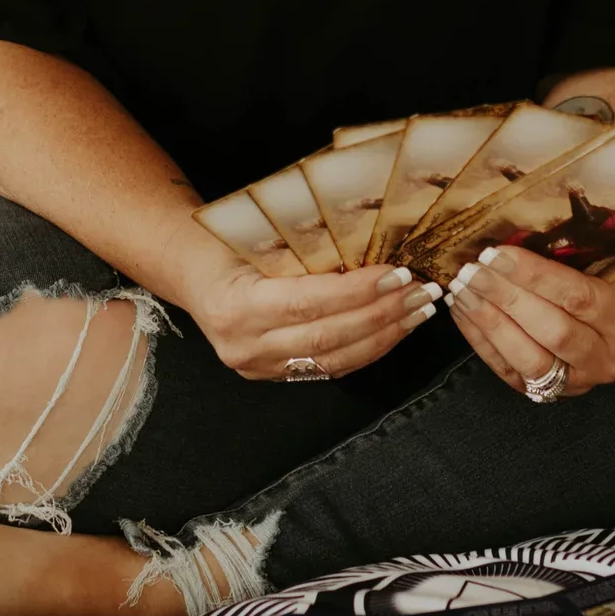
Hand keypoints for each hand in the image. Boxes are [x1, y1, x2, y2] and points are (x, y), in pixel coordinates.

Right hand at [189, 259, 438, 383]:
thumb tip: (371, 243)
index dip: (357, 291)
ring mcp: (259, 367)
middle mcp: (245, 346)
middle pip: (327, 336)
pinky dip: (367, 349)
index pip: (309, 303)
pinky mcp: (273, 376)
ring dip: (384, 335)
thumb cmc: (226, 246)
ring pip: (335, 359)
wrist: (193, 275)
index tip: (396, 274)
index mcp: (236, 306)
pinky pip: (329, 367)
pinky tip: (393, 329)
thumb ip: (303, 250)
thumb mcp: (256, 239)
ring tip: (418, 311)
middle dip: (382, 314)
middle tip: (421, 291)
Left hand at [443, 242, 614, 399]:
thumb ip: (571, 255)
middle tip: (472, 272)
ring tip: (462, 291)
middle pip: (554, 331)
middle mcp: (608, 358)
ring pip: (529, 358)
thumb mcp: (602, 267)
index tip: (497, 254)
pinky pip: (507, 370)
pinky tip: (462, 311)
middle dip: (507, 298)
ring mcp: (577, 381)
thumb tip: (513, 230)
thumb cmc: (600, 285)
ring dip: (490, 322)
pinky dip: (480, 340)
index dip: (534, 275)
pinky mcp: (545, 394)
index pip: (578, 296)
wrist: (607, 327)